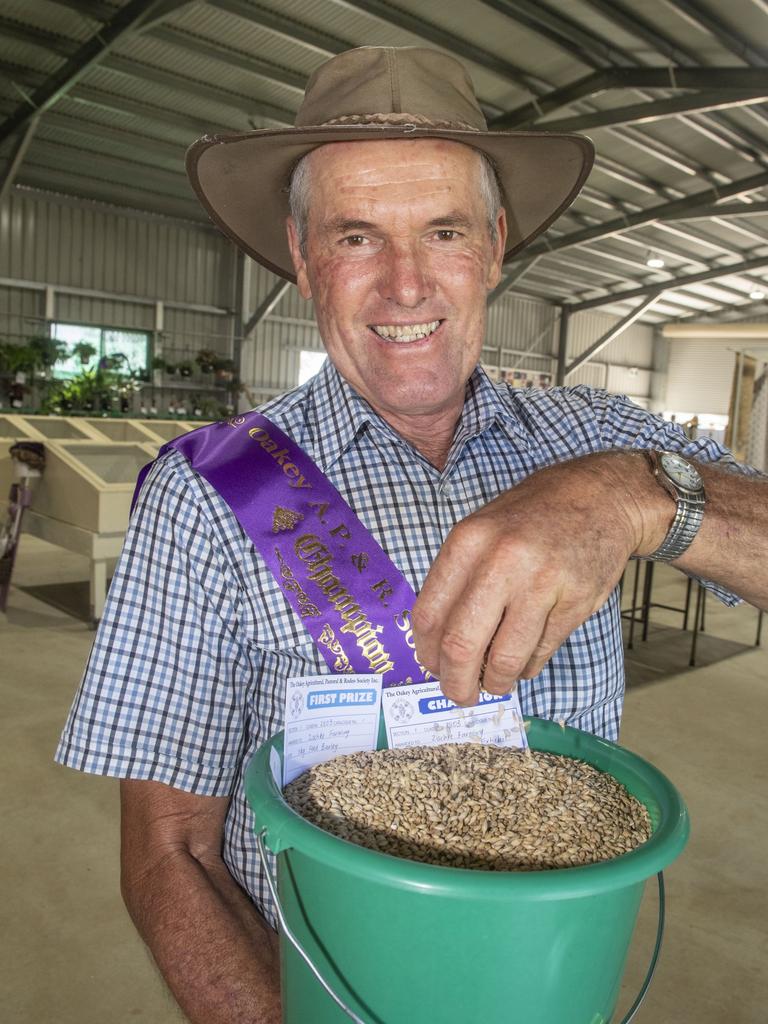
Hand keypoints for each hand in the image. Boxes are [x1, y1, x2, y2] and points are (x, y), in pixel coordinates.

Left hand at [412, 452, 665, 705]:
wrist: (600, 497)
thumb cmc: (532, 517)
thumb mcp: (482, 530)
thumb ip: (458, 580)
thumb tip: (437, 645)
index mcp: (468, 542)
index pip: (430, 615)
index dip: (427, 653)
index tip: (432, 667)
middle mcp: (501, 562)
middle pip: (461, 645)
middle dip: (456, 683)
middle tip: (460, 694)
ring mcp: (542, 584)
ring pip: (504, 660)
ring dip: (495, 682)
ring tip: (494, 681)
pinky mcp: (575, 603)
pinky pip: (540, 653)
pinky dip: (527, 667)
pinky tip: (524, 660)